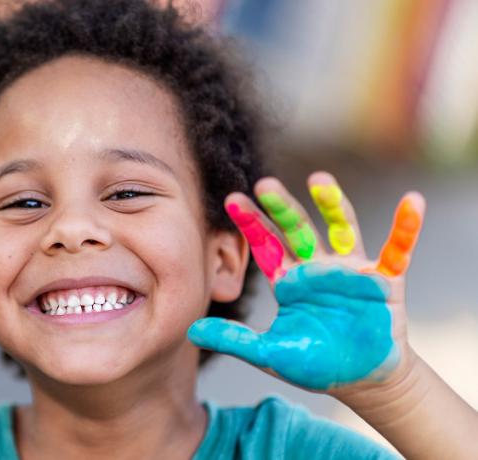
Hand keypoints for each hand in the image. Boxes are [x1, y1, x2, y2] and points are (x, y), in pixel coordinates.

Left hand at [188, 172, 422, 392]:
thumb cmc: (314, 363)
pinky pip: (398, 249)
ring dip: (333, 204)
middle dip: (282, 207)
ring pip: (341, 228)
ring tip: (320, 179)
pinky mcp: (384, 280)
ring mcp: (350, 270)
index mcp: (289, 279)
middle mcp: (317, 266)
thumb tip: (192, 330)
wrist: (360, 381)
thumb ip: (234, 340)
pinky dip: (406, 227)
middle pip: (297, 229)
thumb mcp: (270, 353)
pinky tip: (412, 202)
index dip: (250, 222)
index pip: (265, 244)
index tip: (231, 199)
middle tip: (265, 184)